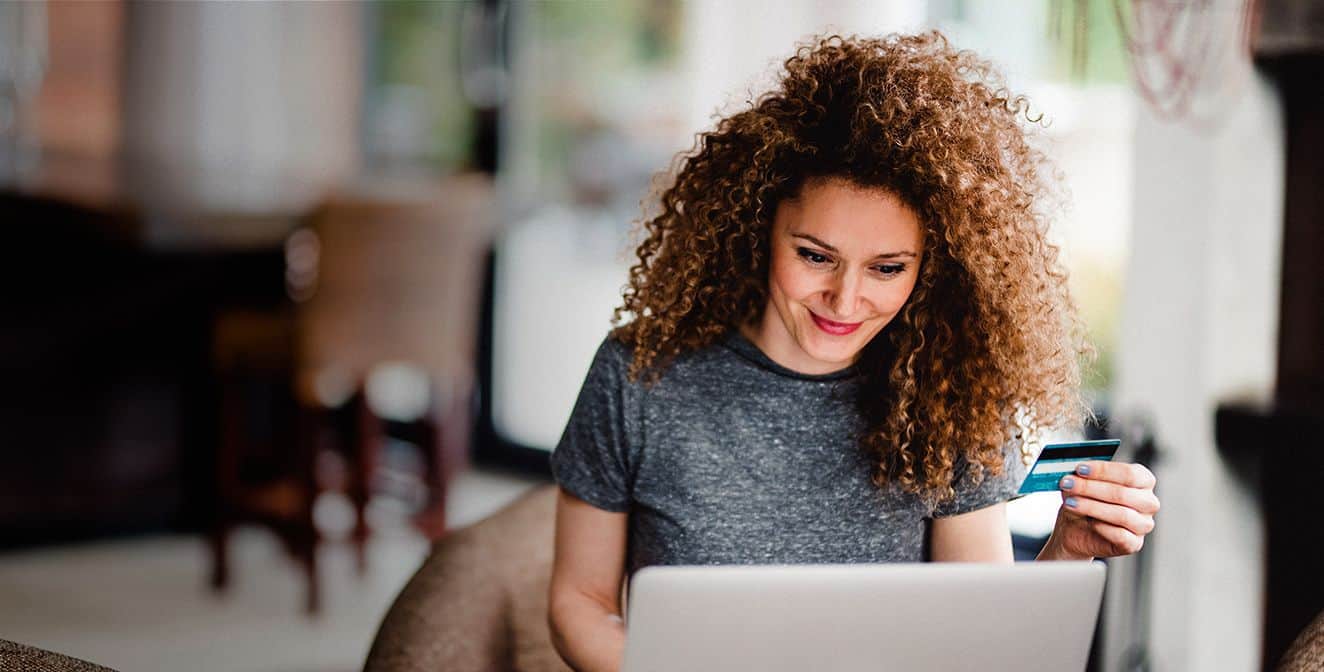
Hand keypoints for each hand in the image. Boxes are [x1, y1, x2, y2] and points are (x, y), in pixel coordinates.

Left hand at [1040, 460, 1159, 560]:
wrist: (1075, 530)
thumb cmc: (1084, 501)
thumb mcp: (1080, 484)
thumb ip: (1081, 476)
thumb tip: (1075, 474)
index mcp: (1142, 480)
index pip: (1130, 473)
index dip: (1103, 470)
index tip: (1080, 469)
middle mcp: (1148, 502)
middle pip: (1123, 493)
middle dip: (1091, 488)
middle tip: (1069, 485)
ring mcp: (1144, 524)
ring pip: (1122, 514)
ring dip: (1091, 507)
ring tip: (1071, 503)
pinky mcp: (1135, 543)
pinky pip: (1121, 535)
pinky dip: (1101, 527)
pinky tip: (1089, 522)